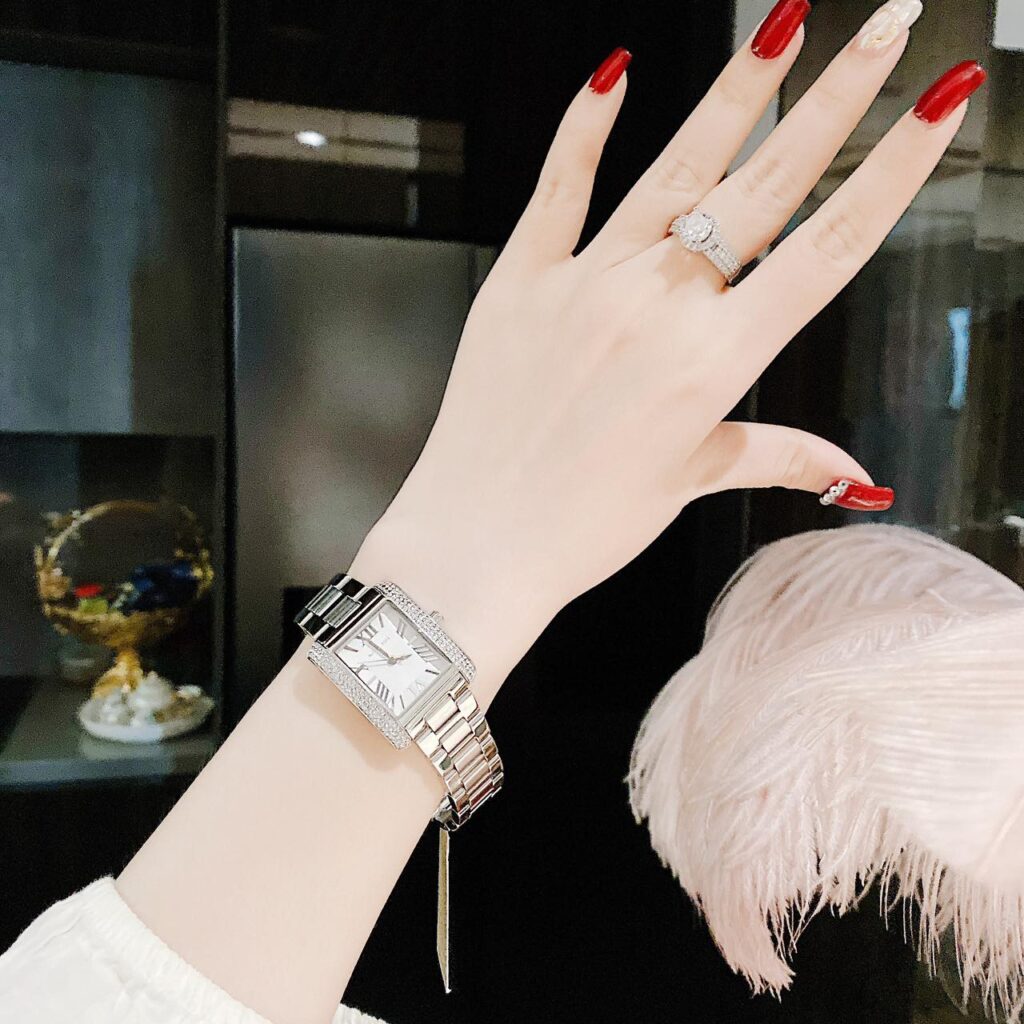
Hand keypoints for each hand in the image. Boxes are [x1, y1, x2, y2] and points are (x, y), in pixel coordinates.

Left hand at [353, 5, 983, 699]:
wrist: (477, 539)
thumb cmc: (583, 524)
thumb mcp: (691, 483)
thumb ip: (777, 455)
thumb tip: (854, 475)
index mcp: (713, 362)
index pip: (828, 248)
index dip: (893, 170)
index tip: (937, 105)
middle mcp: (657, 308)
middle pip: (766, 187)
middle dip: (838, 99)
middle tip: (888, 27)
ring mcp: (585, 285)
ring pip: (675, 169)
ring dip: (738, 91)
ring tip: (787, 21)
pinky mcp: (521, 280)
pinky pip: (560, 187)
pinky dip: (587, 128)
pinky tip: (616, 72)